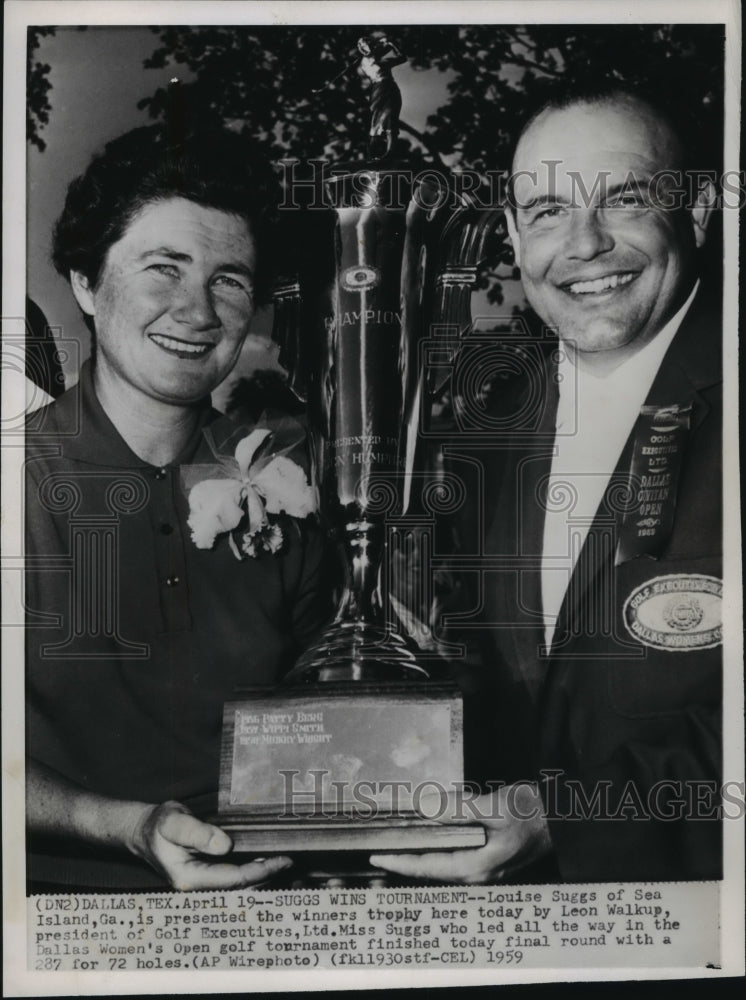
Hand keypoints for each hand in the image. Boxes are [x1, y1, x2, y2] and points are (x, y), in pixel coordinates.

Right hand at [131, 801, 291, 890]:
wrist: (146, 830)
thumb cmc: (159, 825)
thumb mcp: (173, 822)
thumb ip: (197, 833)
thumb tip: (225, 846)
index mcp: (191, 879)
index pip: (234, 880)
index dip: (261, 871)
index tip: (282, 859)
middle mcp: (200, 886)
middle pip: (242, 888)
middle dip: (268, 877)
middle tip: (293, 861)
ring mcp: (205, 882)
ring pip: (241, 886)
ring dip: (264, 876)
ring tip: (287, 863)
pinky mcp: (210, 875)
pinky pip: (236, 877)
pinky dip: (254, 871)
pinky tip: (269, 860)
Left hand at [369, 784, 550, 883]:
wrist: (564, 818)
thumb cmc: (532, 812)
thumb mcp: (492, 805)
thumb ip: (458, 808)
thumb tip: (426, 808)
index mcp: (476, 867)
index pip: (428, 866)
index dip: (400, 862)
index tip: (376, 857)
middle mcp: (478, 875)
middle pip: (432, 869)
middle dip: (405, 858)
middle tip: (380, 846)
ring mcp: (485, 870)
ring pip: (442, 865)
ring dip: (420, 853)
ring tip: (397, 841)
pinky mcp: (489, 860)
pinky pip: (454, 858)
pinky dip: (437, 848)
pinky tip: (429, 835)